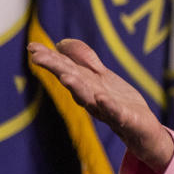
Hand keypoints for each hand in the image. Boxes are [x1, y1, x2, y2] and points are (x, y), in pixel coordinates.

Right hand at [28, 39, 173, 172]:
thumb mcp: (101, 78)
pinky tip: (101, 97)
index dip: (50, 58)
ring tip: (66, 77)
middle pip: (72, 81)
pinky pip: (115, 113)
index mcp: (86, 86)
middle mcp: (91, 98)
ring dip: (77, 88)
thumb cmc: (118, 103)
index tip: (32, 47)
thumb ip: (85, 60)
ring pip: (88, 98)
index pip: (66, 69)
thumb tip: (61, 43)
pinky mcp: (125, 119)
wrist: (141, 130)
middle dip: (56, 69)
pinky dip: (107, 105)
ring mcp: (107, 109)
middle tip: (38, 57)